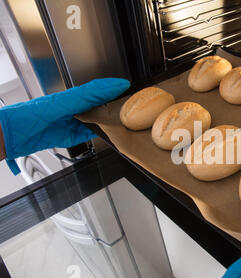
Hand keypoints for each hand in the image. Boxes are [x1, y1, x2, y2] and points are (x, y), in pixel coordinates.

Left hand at [0, 78, 129, 173]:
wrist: (16, 135)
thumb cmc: (32, 114)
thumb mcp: (63, 102)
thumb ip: (86, 95)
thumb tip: (107, 87)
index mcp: (74, 97)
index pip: (99, 90)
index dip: (114, 87)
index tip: (128, 87)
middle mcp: (76, 108)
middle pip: (101, 105)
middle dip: (116, 104)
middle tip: (133, 104)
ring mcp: (75, 122)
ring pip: (99, 120)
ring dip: (111, 120)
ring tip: (126, 119)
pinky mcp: (73, 136)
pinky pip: (92, 134)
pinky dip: (103, 134)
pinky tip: (111, 134)